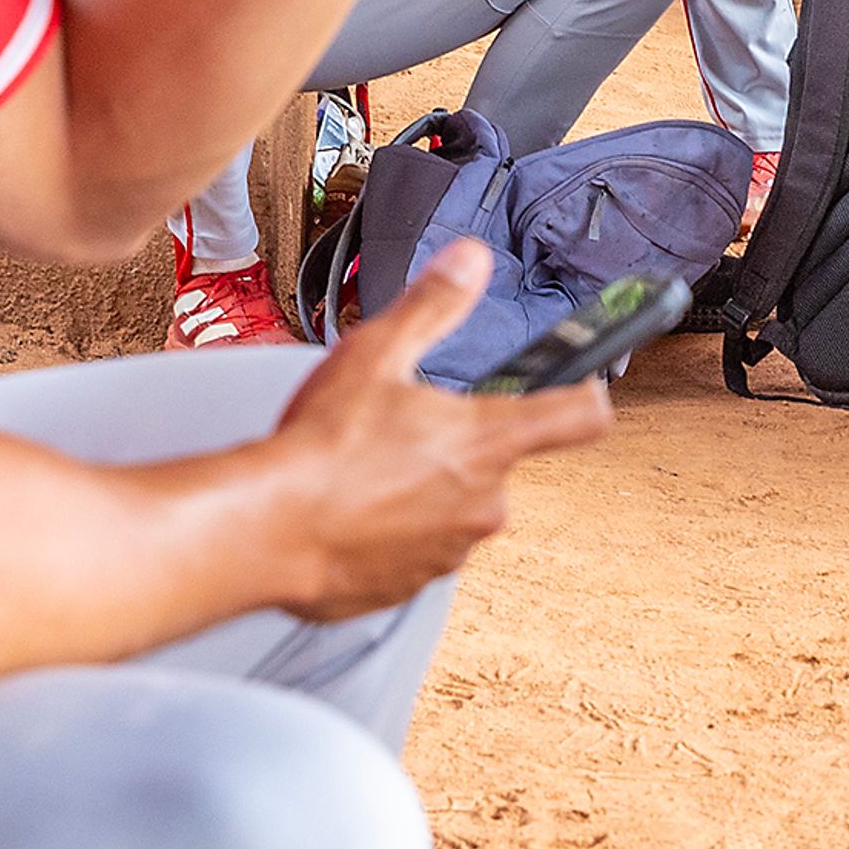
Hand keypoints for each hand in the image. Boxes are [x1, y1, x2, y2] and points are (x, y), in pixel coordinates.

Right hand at [264, 240, 609, 619]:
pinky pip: (415, 548)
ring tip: (365, 469)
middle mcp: (482, 501)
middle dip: (455, 444)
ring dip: (421, 489)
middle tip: (399, 428)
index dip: (582, 395)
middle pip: (496, 461)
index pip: (579, 415)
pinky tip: (350, 508)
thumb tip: (469, 263)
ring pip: (452, 506)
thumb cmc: (320, 449)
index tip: (577, 386)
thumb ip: (433, 304)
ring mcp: (450, 549)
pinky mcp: (412, 586)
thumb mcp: (377, 353)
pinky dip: (390, 530)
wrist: (266, 532)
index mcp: (486, 440)